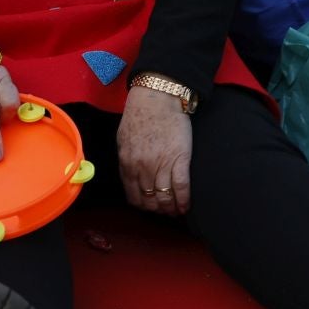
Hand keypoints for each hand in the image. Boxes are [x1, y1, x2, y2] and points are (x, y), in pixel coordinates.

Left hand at [118, 86, 193, 215]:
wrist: (157, 97)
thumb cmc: (140, 115)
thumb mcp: (123, 139)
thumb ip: (126, 160)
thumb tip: (130, 177)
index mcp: (127, 164)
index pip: (134, 196)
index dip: (143, 206)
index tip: (150, 207)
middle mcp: (143, 168)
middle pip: (150, 201)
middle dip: (158, 210)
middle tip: (165, 211)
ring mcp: (161, 165)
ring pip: (165, 197)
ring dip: (171, 208)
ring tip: (176, 210)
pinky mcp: (180, 159)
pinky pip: (181, 187)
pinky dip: (184, 200)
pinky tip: (186, 206)